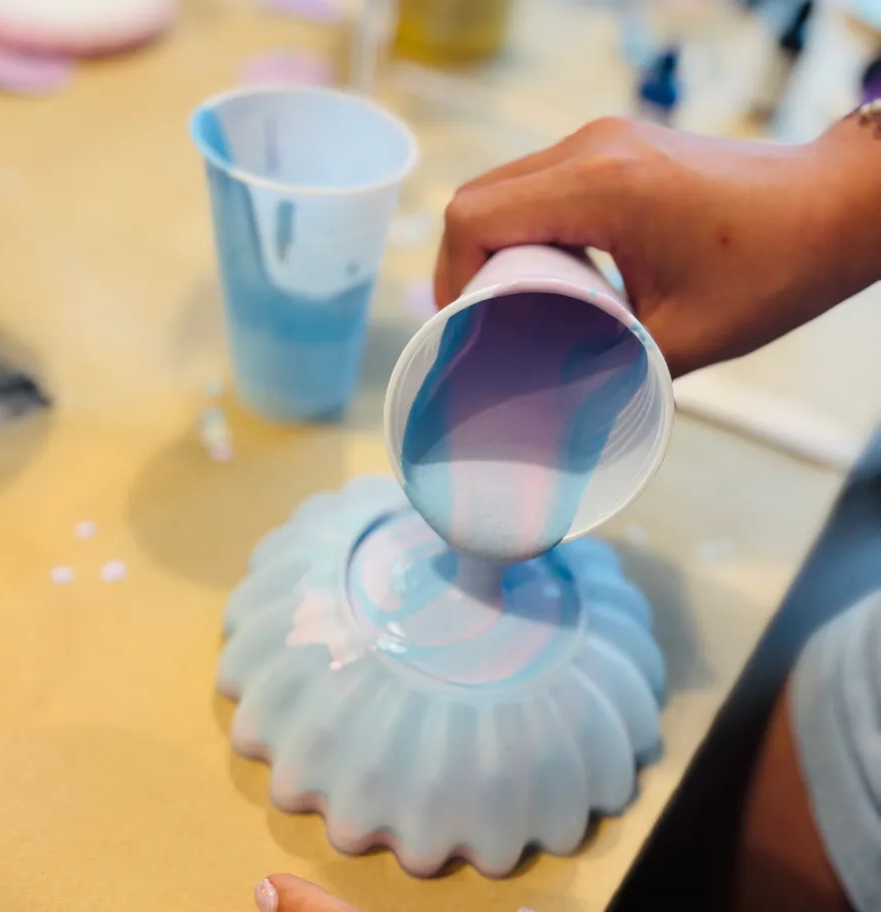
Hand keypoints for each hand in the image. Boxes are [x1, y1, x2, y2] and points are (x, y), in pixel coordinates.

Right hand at [435, 116, 878, 375]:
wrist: (832, 208)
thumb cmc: (772, 269)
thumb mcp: (681, 341)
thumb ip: (604, 368)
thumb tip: (549, 400)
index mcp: (601, 187)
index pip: (474, 219)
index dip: (451, 279)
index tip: (466, 328)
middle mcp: (592, 147)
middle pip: (476, 197)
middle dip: (462, 266)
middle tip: (481, 324)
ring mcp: (602, 138)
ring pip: (502, 186)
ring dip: (492, 245)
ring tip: (510, 303)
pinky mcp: (614, 145)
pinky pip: (537, 182)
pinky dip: (524, 227)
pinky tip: (547, 273)